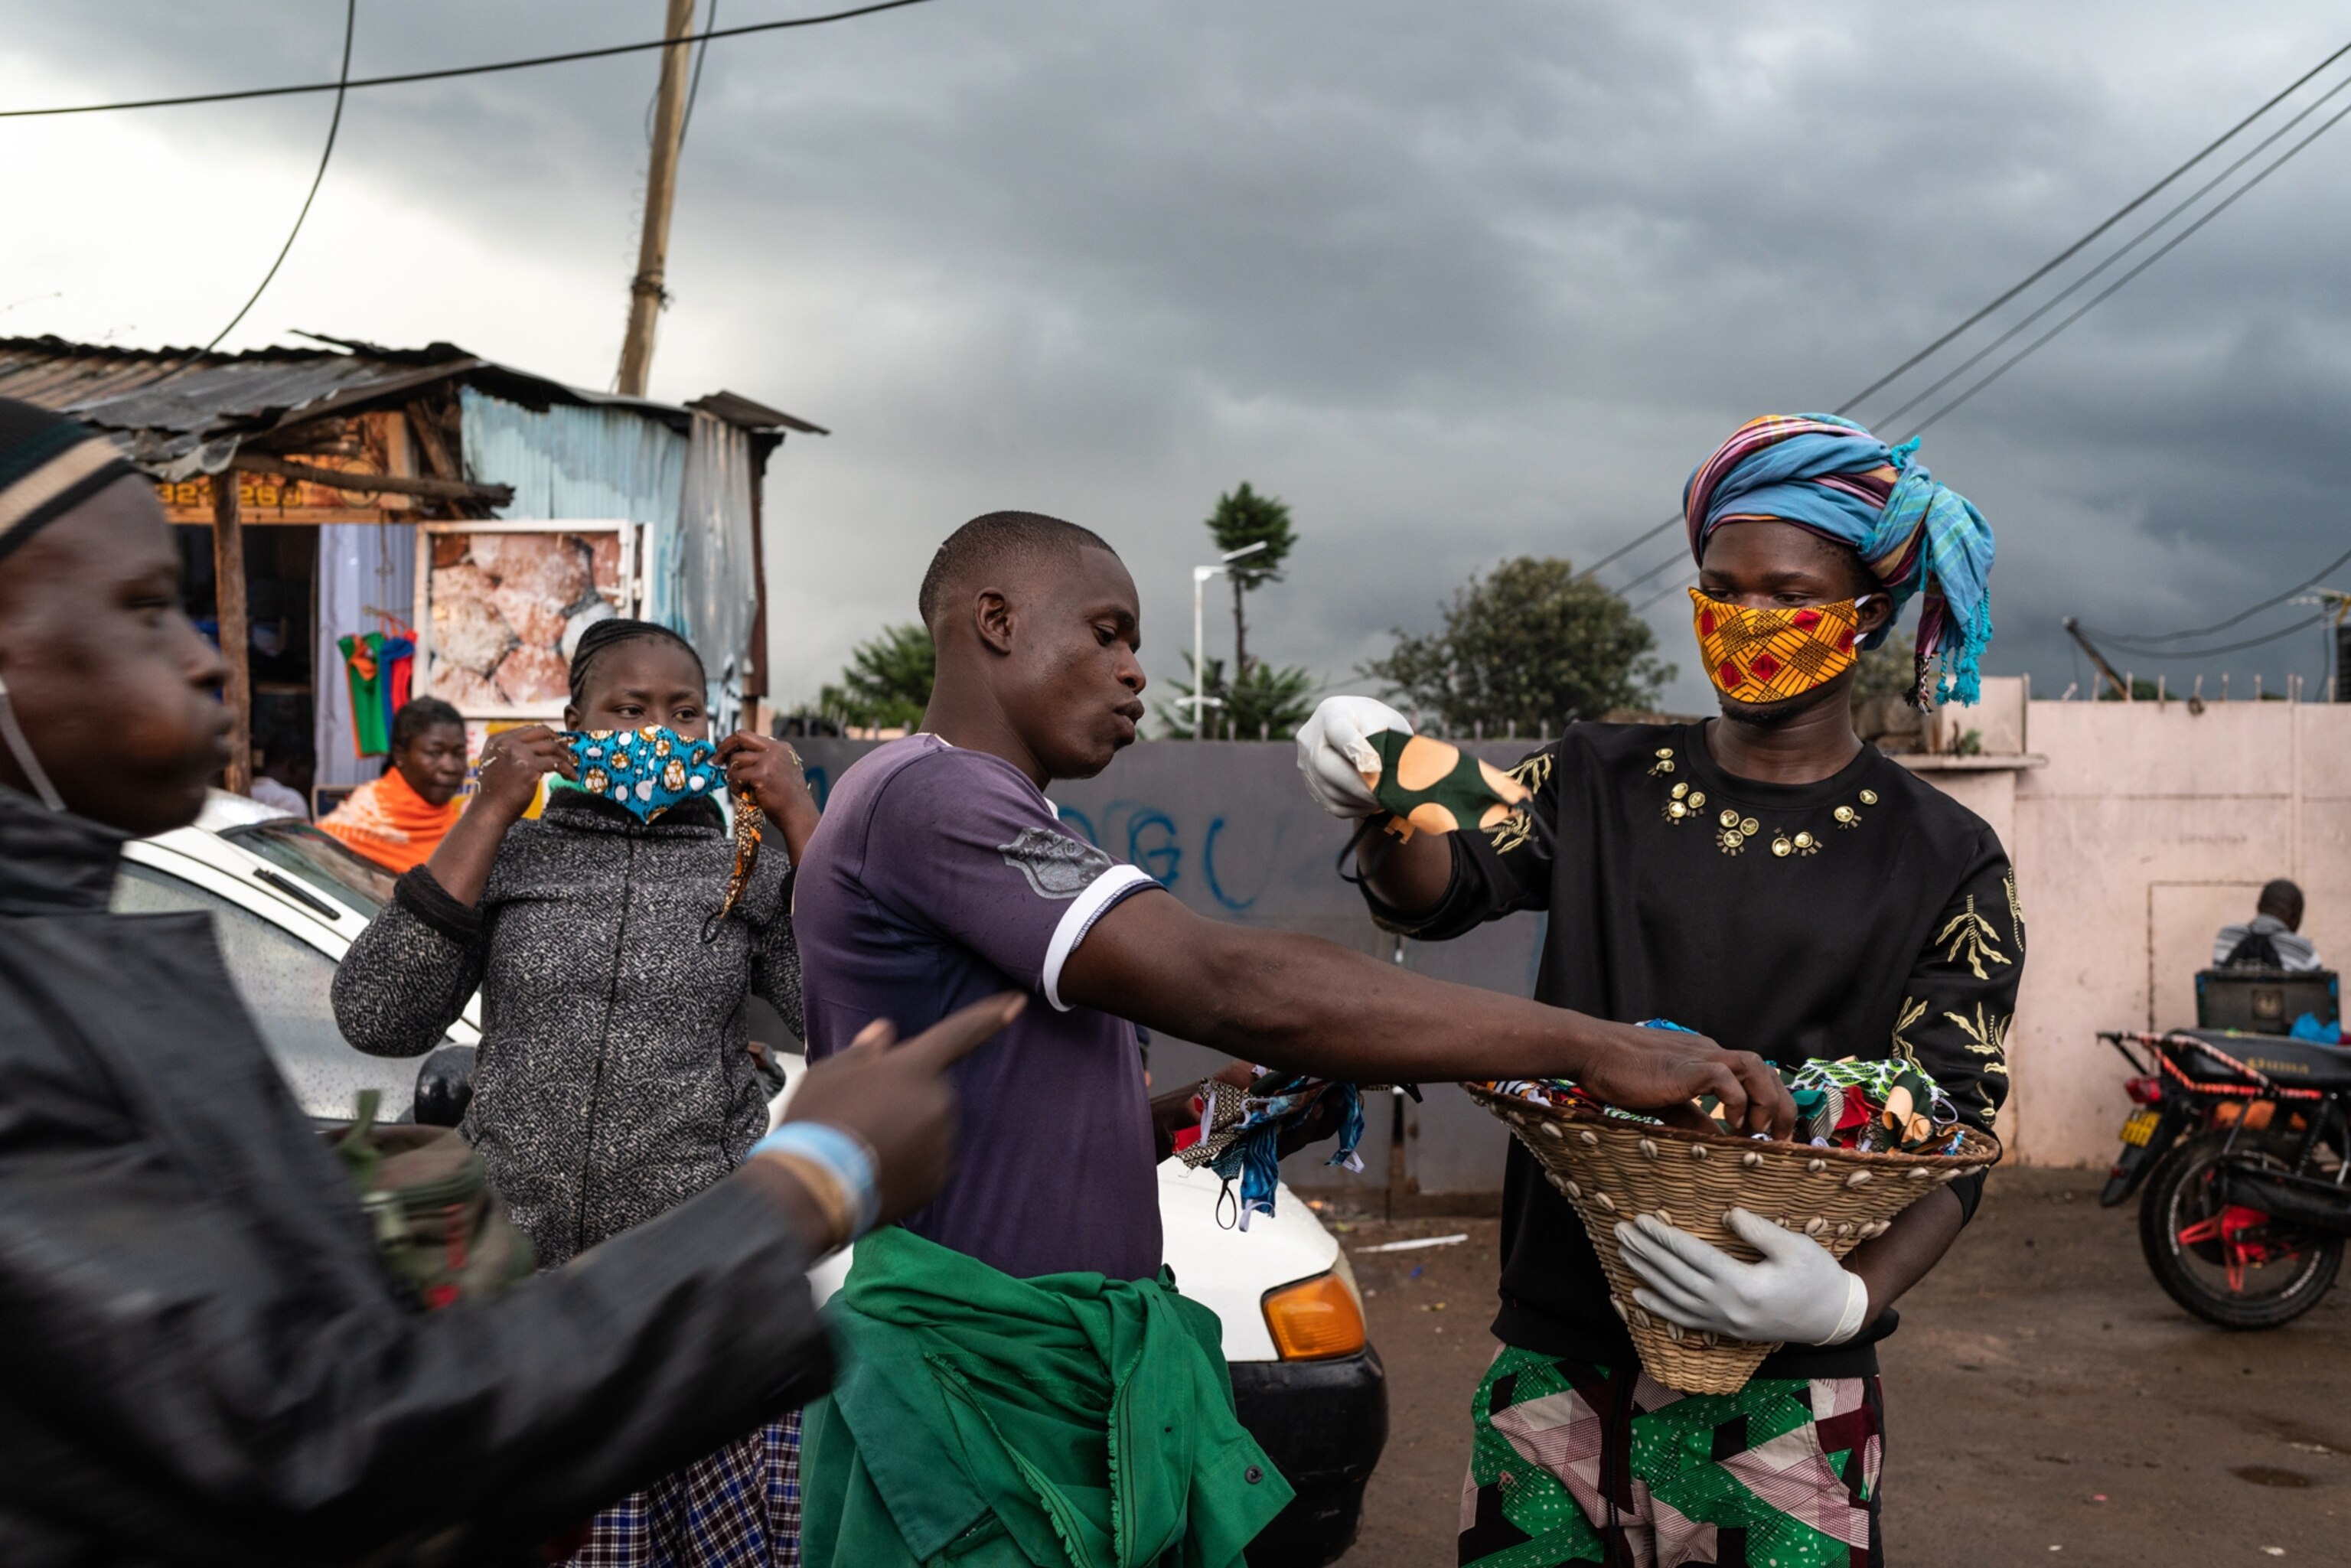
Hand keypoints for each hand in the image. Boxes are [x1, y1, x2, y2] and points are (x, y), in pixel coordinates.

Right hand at [473, 724, 573, 820]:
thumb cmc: (493, 793)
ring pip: (552, 747)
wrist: (488, 811)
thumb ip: (510, 752)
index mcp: (497, 740)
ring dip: (566, 757)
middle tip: (567, 753)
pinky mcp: (530, 767)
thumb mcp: (495, 764)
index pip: (529, 730)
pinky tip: (571, 777)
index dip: (547, 737)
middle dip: (559, 741)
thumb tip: (537, 748)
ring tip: (571, 767)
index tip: (557, 745)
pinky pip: (557, 763)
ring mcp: (518, 753)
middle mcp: (507, 743)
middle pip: (543, 732)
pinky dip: (568, 769)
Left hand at [716, 732, 817, 831]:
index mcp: (781, 747)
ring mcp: (769, 761)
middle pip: (740, 737)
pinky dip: (736, 787)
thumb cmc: (788, 798)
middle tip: (716, 761)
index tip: (723, 753)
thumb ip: (763, 760)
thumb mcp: (780, 770)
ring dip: (732, 775)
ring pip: (736, 760)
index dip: (732, 743)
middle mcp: (776, 750)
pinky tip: (744, 795)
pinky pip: (737, 776)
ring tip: (740, 788)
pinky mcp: (762, 775)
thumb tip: (735, 756)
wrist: (798, 814)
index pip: (748, 736)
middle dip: (723, 748)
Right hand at [777, 994, 1023, 1226]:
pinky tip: (875, 1168)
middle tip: (862, 1113)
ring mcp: (942, 1144)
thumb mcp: (830, 1072)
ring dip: (906, 1130)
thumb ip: (865, 1051)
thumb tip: (885, 1033)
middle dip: (905, 1095)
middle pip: (930, 1089)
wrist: (812, 1190)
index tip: (1017, 1001)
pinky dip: (909, 1162)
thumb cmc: (816, 1122)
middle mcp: (939, 1102)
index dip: (990, 1015)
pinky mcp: (939, 1179)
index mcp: (915, 1067)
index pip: (960, 1032)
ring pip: (929, 1126)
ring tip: (863, 1145)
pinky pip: (929, 1160)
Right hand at [1295, 696, 1412, 818]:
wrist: (1360, 731)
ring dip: (1359, 800)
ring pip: (1330, 790)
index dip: (1356, 751)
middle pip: (1326, 766)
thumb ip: (1384, 741)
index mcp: (1332, 713)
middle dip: (1358, 785)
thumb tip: (1380, 772)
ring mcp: (1306, 762)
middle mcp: (1311, 737)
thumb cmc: (1379, 725)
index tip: (1376, 767)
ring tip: (1383, 799)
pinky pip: (1331, 804)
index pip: (1338, 732)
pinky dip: (1354, 808)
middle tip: (1383, 796)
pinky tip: (1371, 803)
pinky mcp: (1310, 783)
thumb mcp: (1387, 723)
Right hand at [1570, 1021, 1795, 1139]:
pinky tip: (1728, 1122)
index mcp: (1707, 1059)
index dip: (1772, 1105)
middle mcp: (1711, 1052)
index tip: (1770, 1136)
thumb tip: (1721, 1141)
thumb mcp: (1667, 1102)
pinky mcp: (1687, 1066)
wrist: (1591, 1051)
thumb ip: (1695, 1118)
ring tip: (1756, 1131)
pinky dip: (1735, 1101)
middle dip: (1781, 1107)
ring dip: (1765, 1102)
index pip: (1756, 1076)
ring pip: (1756, 1067)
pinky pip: (1725, 1076)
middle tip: (1778, 1140)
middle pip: (1767, 1071)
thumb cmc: (1620, 1075)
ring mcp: (1700, 1056)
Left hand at [1615, 1209, 1871, 1344]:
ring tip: (1623, 1253)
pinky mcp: (1727, 1330)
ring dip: (1646, 1274)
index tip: (1641, 1220)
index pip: (1692, 1256)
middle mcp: (1727, 1308)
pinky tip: (1638, 1295)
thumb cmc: (1817, 1276)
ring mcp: (1725, 1323)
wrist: (1833, 1318)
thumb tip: (1727, 1214)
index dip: (1664, 1237)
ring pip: (1674, 1298)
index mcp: (1743, 1285)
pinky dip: (1659, 1307)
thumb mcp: (1794, 1247)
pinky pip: (1684, 1320)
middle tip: (1620, 1231)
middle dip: (1646, 1252)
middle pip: (1676, 1276)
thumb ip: (1758, 1230)